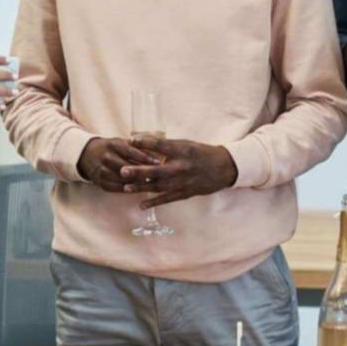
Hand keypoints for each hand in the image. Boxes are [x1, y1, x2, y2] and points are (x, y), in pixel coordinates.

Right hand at [77, 138, 161, 193]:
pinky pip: (115, 188)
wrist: (87, 153)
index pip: (132, 152)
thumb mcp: (121, 142)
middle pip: (127, 168)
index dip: (146, 157)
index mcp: (114, 145)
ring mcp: (101, 170)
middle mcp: (107, 157)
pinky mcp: (99, 181)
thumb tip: (158, 150)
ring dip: (136, 183)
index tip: (159, 162)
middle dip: (143, 173)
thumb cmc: (111, 147)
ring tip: (150, 185)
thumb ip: (138, 146)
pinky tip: (137, 189)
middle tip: (157, 176)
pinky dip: (127, 189)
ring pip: (122, 180)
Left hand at [119, 136, 237, 207]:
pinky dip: (154, 202)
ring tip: (126, 188)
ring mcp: (183, 181)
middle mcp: (182, 166)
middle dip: (139, 171)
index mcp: (182, 150)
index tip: (130, 140)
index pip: (161, 145)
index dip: (145, 142)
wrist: (224, 168)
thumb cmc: (201, 153)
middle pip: (157, 169)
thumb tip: (144, 142)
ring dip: (141, 187)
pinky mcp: (186, 193)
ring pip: (159, 186)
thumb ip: (167, 146)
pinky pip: (167, 199)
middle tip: (123, 171)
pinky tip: (142, 205)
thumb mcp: (186, 144)